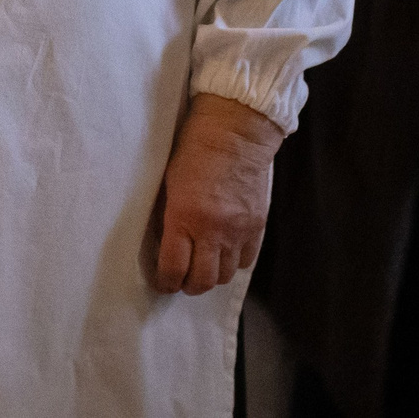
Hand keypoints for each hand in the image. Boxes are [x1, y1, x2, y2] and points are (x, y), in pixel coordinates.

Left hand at [149, 93, 281, 296]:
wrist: (236, 131)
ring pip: (225, 276)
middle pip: (202, 281)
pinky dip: (233, 263)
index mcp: (184, 216)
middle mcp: (213, 230)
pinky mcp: (258, 226)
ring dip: (211, 276)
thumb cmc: (194, 150)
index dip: (164, 282)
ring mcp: (239, 231)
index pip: (173, 268)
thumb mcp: (168, 182)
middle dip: (187, 286)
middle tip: (180, 280)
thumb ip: (168, 217)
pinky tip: (223, 252)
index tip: (160, 282)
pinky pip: (246, 261)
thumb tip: (163, 246)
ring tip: (202, 266)